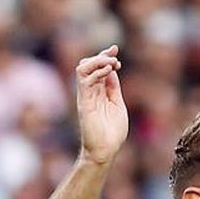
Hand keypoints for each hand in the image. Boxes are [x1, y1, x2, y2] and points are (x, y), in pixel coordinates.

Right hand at [76, 45, 127, 165]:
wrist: (105, 149)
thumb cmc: (112, 132)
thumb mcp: (117, 104)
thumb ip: (113, 88)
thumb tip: (112, 70)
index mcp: (99, 92)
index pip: (98, 68)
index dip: (105, 56)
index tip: (115, 49)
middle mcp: (90, 91)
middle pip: (88, 65)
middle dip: (100, 56)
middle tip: (114, 55)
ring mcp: (86, 95)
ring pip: (82, 68)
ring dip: (96, 61)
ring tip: (111, 62)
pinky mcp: (84, 101)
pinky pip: (84, 80)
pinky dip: (95, 71)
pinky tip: (108, 70)